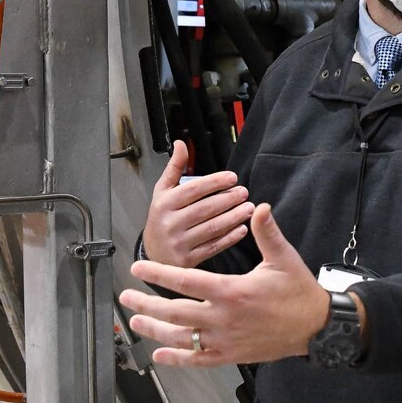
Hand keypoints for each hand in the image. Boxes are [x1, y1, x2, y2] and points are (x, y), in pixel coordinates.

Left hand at [121, 204, 338, 367]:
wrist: (316, 328)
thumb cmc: (299, 291)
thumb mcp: (284, 259)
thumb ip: (267, 233)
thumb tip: (259, 207)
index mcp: (232, 291)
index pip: (186, 281)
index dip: (158, 274)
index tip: (138, 268)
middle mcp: (224, 318)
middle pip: (175, 312)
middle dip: (146, 304)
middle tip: (126, 296)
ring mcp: (225, 340)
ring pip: (182, 338)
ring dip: (155, 331)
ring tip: (135, 322)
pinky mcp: (231, 355)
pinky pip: (198, 359)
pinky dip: (177, 359)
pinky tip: (160, 355)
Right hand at [141, 140, 252, 267]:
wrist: (153, 254)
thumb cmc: (162, 217)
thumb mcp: (162, 191)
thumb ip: (174, 168)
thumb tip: (181, 143)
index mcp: (164, 203)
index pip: (193, 190)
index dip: (215, 182)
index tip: (233, 178)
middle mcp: (170, 222)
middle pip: (205, 209)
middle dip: (228, 200)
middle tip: (244, 192)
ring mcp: (179, 242)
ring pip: (211, 228)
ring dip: (233, 217)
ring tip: (248, 208)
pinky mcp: (188, 259)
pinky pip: (213, 247)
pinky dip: (229, 238)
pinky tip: (242, 229)